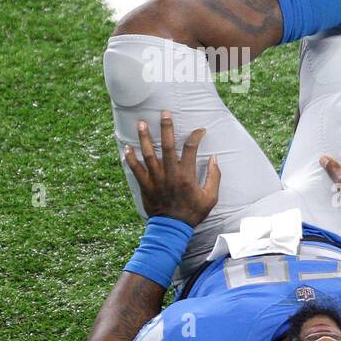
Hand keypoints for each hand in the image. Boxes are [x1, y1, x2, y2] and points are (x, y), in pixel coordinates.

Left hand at [125, 111, 220, 226]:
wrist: (173, 228)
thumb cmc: (193, 212)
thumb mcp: (211, 197)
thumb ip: (214, 176)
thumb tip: (213, 158)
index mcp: (187, 176)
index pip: (191, 149)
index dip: (196, 136)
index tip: (200, 130)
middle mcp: (170, 174)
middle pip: (167, 146)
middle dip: (166, 128)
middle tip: (164, 113)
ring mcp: (156, 179)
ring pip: (148, 154)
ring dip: (144, 138)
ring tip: (141, 123)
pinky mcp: (145, 185)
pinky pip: (135, 169)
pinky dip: (130, 158)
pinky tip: (126, 147)